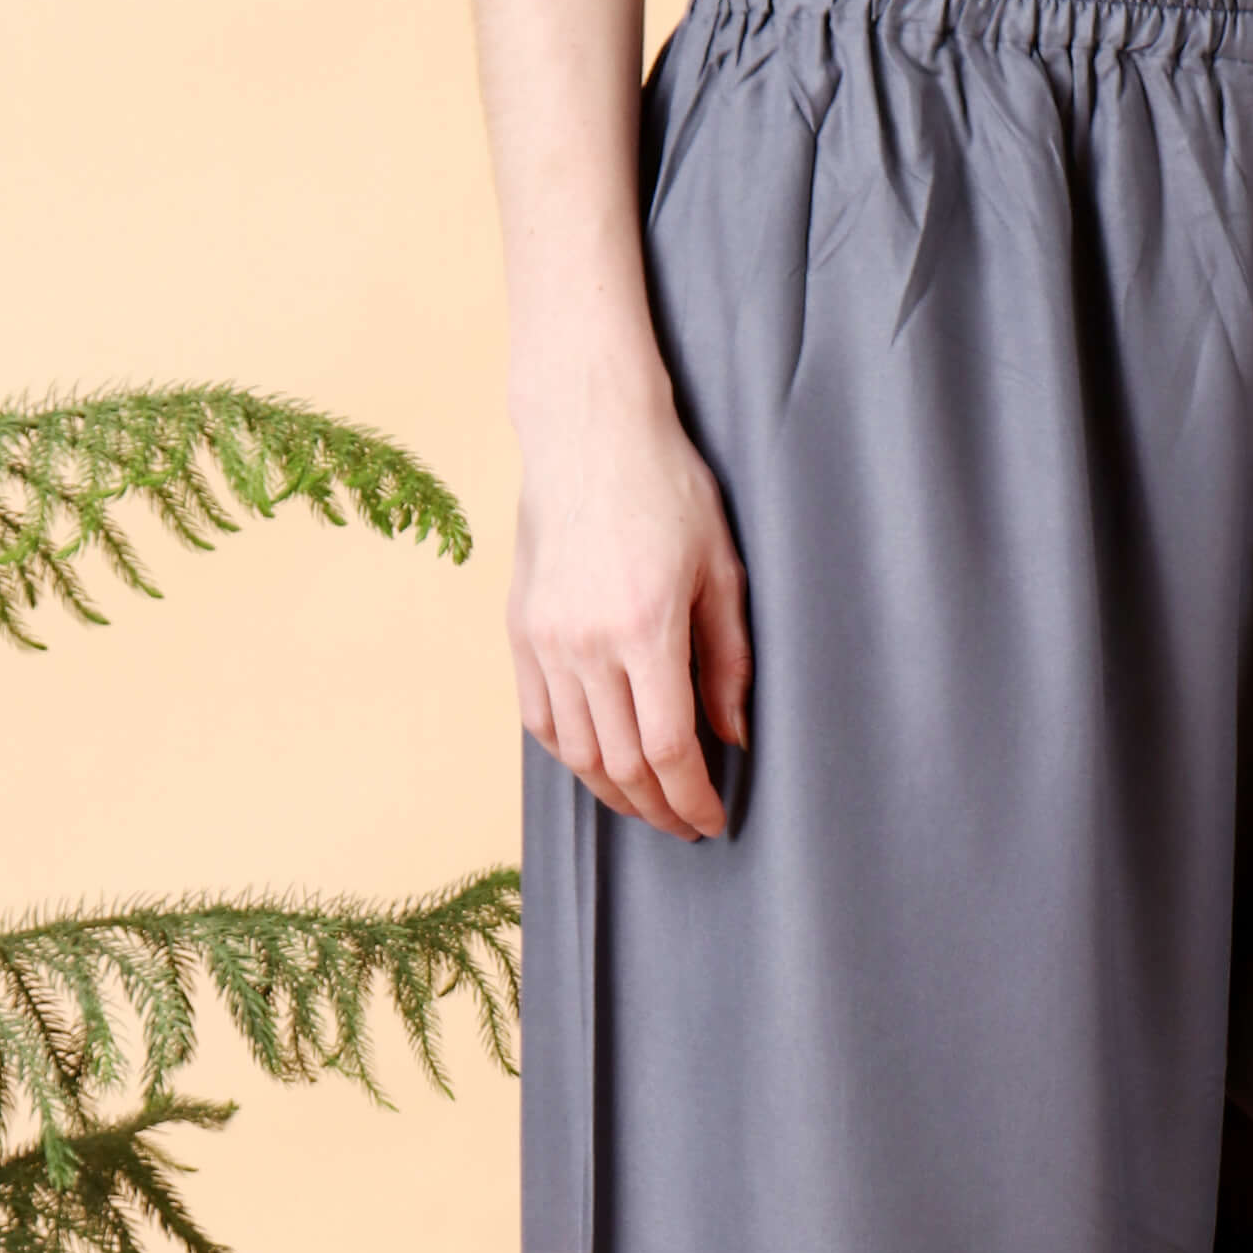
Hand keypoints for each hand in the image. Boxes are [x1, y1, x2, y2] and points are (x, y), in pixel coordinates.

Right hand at [509, 379, 750, 839]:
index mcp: (644, 628)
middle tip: (686, 823)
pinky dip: (570, 756)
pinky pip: (541, 719)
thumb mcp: (720, 570)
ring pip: (576, 753)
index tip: (711, 820)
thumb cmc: (667, 488)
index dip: (692, 798)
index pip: (667, 749)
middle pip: (620, 764)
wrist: (588, 429)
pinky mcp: (520, 630)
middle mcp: (586, 642)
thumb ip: (728, 662)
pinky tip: (599, 765)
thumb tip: (733, 737)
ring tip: (647, 803)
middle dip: (658, 808)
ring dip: (614, 793)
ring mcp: (545, 639)